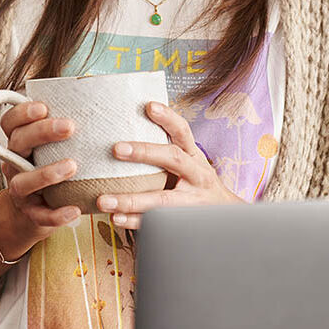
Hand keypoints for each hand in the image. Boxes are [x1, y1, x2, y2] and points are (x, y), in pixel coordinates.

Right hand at [0, 101, 81, 260]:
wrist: (34, 212)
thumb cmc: (52, 165)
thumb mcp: (53, 143)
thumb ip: (67, 119)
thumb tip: (95, 83)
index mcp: (20, 142)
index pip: (10, 122)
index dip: (22, 113)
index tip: (43, 106)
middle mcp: (15, 163)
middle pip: (18, 143)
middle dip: (42, 132)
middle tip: (70, 126)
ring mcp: (21, 190)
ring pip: (23, 182)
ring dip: (46, 173)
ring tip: (72, 166)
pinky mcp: (32, 214)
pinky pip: (41, 216)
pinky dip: (57, 215)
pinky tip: (75, 210)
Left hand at [95, 101, 245, 228]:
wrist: (224, 215)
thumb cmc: (198, 184)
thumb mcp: (191, 162)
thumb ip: (168, 149)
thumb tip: (134, 123)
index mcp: (194, 156)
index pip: (183, 131)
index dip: (168, 117)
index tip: (149, 105)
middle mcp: (197, 175)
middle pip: (173, 159)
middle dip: (144, 153)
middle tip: (116, 148)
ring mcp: (192, 201)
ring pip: (162, 200)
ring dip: (131, 200)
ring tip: (104, 199)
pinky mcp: (183, 222)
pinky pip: (158, 222)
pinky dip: (136, 222)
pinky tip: (117, 218)